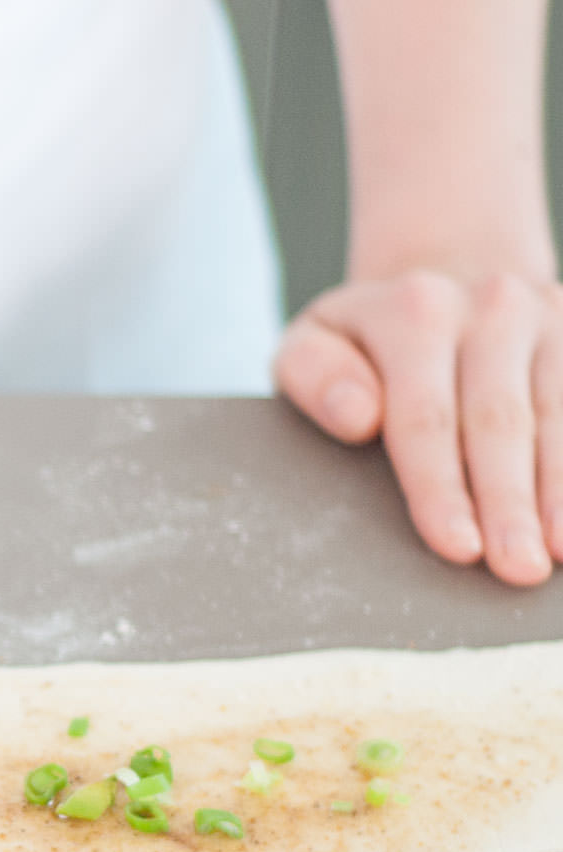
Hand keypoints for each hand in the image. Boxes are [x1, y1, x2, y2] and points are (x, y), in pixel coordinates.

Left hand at [277, 269, 562, 585]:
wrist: (444, 282)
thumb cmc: (363, 341)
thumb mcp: (313, 344)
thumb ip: (314, 376)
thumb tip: (357, 417)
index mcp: (415, 311)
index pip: (426, 419)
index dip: (442, 489)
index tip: (457, 548)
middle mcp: (489, 305)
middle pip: (500, 423)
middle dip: (508, 504)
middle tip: (517, 570)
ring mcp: (547, 313)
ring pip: (556, 417)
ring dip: (557, 492)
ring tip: (555, 555)